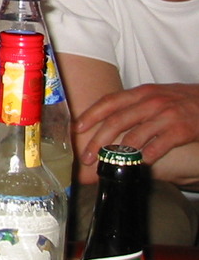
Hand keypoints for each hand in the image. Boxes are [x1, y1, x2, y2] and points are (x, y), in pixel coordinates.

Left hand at [75, 83, 198, 178]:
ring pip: (134, 136)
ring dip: (117, 153)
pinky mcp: (181, 130)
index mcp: (142, 93)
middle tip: (87, 157)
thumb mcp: (156, 95)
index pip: (110, 101)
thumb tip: (108, 119)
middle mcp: (151, 102)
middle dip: (98, 141)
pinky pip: (157, 147)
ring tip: (107, 165)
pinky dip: (144, 158)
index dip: (91, 115)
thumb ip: (134, 104)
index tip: (77, 129)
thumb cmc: (182, 100)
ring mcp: (166, 116)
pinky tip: (136, 166)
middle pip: (116, 121)